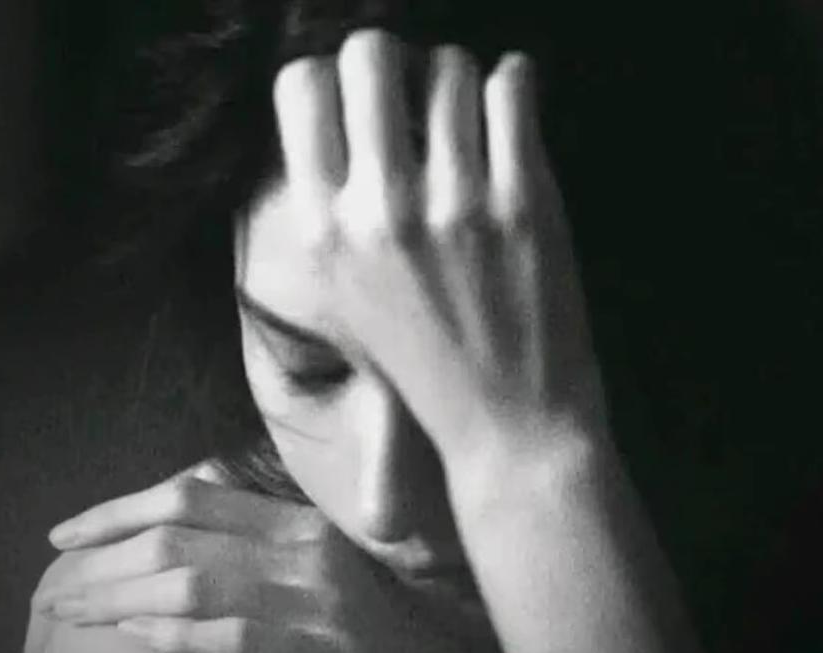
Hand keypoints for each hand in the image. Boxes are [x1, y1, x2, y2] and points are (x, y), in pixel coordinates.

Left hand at [32, 463, 430, 652]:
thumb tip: (166, 528)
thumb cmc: (366, 628)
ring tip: (71, 618)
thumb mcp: (316, 566)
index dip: (116, 510)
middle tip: (51, 594)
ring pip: (192, 583)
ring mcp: (321, 602)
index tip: (64, 537)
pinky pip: (233, 638)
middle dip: (100, 563)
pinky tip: (135, 639)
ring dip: (118, 599)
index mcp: (301, 520)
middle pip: (178, 537)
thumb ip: (254, 541)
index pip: (190, 494)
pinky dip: (174, 636)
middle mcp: (308, 549)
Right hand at [268, 31, 607, 470]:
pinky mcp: (522, 201)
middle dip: (397, 64)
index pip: (300, 86)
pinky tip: (510, 125)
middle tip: (420, 102)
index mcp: (321, 235)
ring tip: (472, 127)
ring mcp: (452, 203)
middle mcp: (377, 212)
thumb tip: (343, 108)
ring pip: (450, 64)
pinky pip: (514, 82)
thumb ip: (333, 209)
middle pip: (369, 52)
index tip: (364, 104)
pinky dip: (515, 88)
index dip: (335, 79)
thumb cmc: (429, 366)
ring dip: (463, 83)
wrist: (510, 429)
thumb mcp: (348, 297)